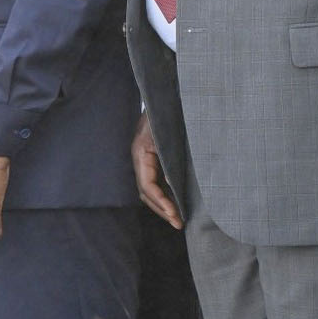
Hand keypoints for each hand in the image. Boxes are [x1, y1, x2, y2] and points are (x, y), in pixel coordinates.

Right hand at [132, 113, 182, 228]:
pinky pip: (153, 182)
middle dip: (162, 209)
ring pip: (147, 190)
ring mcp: (142, 159)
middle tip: (179, 223)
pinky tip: (174, 203)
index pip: (147, 185)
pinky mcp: (150, 159)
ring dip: (162, 205)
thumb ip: (172, 155)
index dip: (161, 202)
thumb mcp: (170, 132)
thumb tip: (172, 184)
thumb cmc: (168, 111)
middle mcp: (139, 158)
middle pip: (145, 193)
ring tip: (177, 218)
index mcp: (141, 153)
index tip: (175, 214)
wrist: (164, 95)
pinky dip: (163, 195)